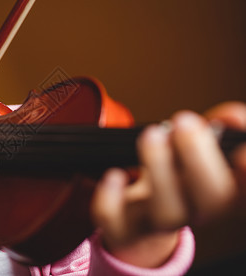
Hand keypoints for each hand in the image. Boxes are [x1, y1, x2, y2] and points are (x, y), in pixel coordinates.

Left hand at [90, 101, 245, 266]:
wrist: (141, 223)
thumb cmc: (175, 180)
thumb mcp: (198, 152)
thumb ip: (218, 131)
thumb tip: (229, 117)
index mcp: (223, 193)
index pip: (244, 191)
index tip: (241, 152)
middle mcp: (196, 212)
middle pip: (212, 198)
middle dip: (199, 158)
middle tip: (185, 122)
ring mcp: (159, 223)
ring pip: (168, 213)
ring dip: (160, 171)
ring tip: (153, 135)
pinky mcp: (125, 228)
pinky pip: (117, 222)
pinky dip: (112, 200)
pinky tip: (114, 175)